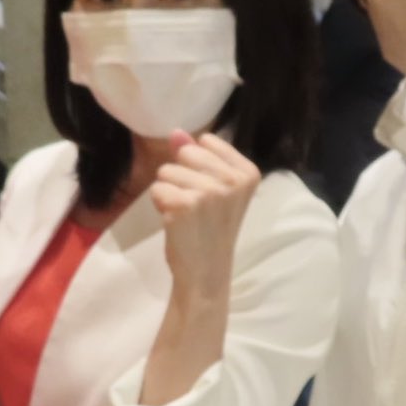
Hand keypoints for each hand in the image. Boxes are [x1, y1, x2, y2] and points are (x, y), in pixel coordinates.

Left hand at [152, 131, 258, 301]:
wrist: (206, 273)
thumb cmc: (210, 230)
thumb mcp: (213, 188)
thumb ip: (197, 156)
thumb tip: (176, 132)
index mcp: (248, 172)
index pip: (206, 141)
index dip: (197, 166)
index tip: (210, 193)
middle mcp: (233, 180)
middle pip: (185, 153)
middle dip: (181, 176)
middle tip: (195, 207)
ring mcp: (210, 192)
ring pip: (167, 170)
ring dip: (169, 192)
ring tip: (186, 215)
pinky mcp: (185, 204)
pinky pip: (157, 188)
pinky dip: (160, 205)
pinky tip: (176, 222)